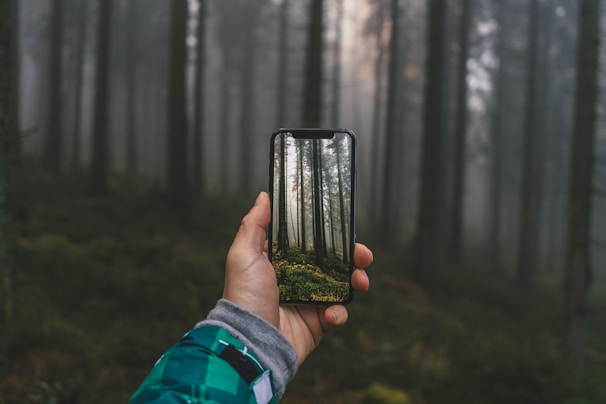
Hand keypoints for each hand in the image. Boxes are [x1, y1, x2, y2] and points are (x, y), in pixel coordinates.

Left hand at [223, 192, 372, 364]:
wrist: (250, 341)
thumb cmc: (244, 296)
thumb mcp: (243, 254)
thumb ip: (254, 224)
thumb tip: (264, 196)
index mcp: (280, 261)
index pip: (310, 242)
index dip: (329, 235)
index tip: (345, 229)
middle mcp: (296, 279)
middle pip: (332, 262)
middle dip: (352, 257)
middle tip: (364, 256)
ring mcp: (308, 301)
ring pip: (341, 286)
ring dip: (355, 281)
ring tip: (360, 282)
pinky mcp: (316, 323)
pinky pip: (337, 313)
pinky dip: (340, 313)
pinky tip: (331, 314)